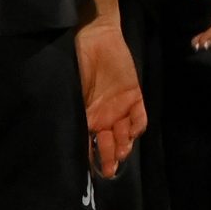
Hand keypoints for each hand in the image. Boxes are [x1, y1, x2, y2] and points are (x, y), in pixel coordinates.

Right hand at [75, 14, 147, 177]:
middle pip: (109, 144)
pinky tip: (132, 131)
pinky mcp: (134, 96)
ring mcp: (120, 108)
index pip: (90, 145)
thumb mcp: (71, 94)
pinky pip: (140, 117)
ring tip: (121, 151)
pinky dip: (137, 126)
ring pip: (126, 134)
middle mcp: (104, 117)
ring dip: (124, 144)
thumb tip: (70, 142)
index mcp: (86, 118)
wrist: (94, 37)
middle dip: (110, 158)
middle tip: (109, 169)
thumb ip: (76, 116)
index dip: (93, 160)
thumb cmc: (76, 64)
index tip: (93, 173)